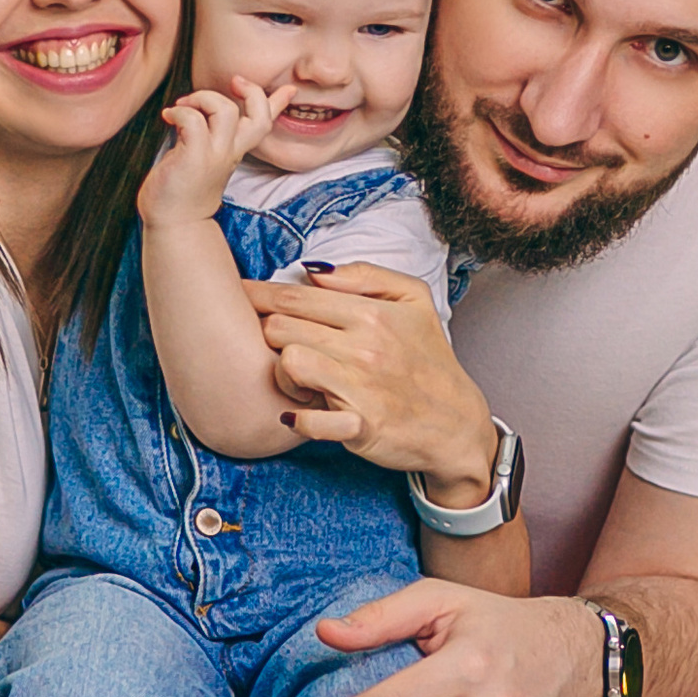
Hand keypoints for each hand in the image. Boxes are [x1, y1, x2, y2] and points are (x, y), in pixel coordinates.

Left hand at [136, 80, 291, 227]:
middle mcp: (230, 152)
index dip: (279, 103)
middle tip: (231, 84)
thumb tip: (200, 115)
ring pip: (224, 110)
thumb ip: (208, 137)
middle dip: (251, 91)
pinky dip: (179, 112)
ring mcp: (214, 155)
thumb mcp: (203, 158)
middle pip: (258, 116)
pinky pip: (193, 121)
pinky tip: (168, 117)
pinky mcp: (194, 158)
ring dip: (203, 98)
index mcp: (235, 150)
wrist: (174, 223)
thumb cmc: (182, 189)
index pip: (265, 124)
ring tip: (183, 106)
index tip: (289, 89)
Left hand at [245, 265, 494, 499]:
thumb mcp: (415, 300)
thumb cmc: (430, 361)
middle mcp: (364, 347)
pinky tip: (299, 413)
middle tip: (276, 345)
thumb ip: (366, 275)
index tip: (240, 296)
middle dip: (267, 333)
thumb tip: (315, 270)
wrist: (457, 424)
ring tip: (296, 378)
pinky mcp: (358, 426)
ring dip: (280, 372)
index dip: (259, 295)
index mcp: (371, 314)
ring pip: (286, 364)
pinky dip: (297, 418)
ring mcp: (360, 387)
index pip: (296, 295)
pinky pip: (307, 419)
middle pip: (280, 327)